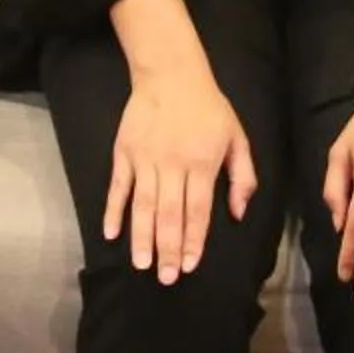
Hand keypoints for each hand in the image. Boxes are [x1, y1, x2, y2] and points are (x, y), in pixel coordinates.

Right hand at [109, 60, 257, 283]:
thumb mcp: (237, 137)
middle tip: (164, 278)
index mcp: (203, 163)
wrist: (171, 74)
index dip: (194, 240)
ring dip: (142, 237)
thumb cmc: (209, 108)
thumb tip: (239, 214)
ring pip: (144, 205)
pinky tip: (110, 233)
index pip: (198, 210)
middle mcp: (173, 164)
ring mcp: (145, 159)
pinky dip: (113, 210)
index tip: (188, 266)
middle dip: (168, 248)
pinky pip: (118, 186)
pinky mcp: (124, 152)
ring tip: (141, 264)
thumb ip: (243, 177)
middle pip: (170, 214)